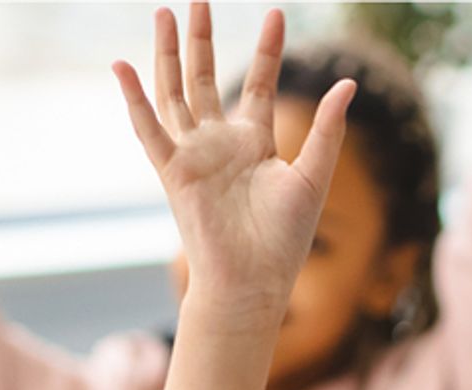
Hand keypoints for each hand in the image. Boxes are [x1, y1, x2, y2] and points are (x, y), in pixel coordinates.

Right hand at [113, 4, 354, 328]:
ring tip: (165, 12)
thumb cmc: (286, 239)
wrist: (254, 280)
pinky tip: (123, 65)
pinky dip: (134, 98)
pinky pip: (149, 129)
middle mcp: (220, 142)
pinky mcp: (173, 172)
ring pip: (176, 92)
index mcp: (255, 142)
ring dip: (169, 54)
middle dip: (202, 39)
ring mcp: (193, 154)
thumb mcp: (313, 175)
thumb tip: (348, 83)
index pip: (257, 82)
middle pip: (205, 77)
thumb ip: (327, 130)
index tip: (275, 12)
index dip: (267, 49)